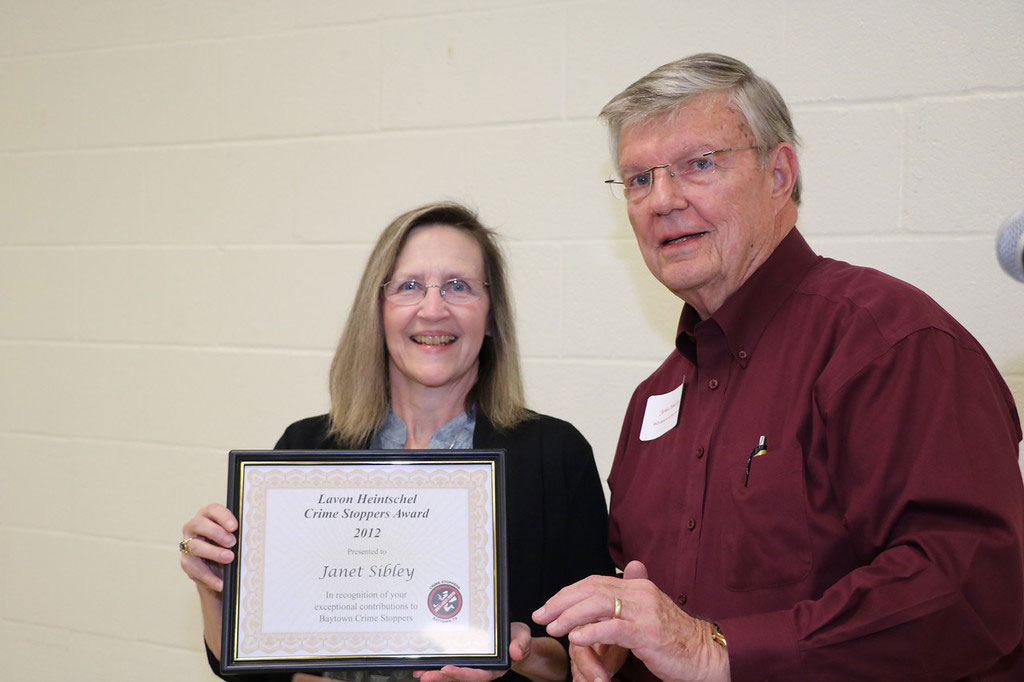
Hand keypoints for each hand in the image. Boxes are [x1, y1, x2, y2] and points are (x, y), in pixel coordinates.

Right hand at [179, 503, 237, 592]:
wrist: (219, 569)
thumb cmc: (228, 546)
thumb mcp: (234, 537)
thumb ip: (236, 533)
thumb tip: (252, 535)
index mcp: (207, 515)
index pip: (212, 509)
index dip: (223, 516)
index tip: (234, 527)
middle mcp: (193, 527)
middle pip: (199, 524)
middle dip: (216, 533)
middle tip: (232, 542)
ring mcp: (187, 544)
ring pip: (195, 546)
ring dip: (214, 553)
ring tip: (229, 558)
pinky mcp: (186, 562)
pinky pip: (195, 569)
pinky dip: (209, 577)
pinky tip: (221, 583)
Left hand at [415, 622, 563, 681]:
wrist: (513, 638)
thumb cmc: (516, 638)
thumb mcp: (522, 637)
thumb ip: (520, 644)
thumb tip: (515, 652)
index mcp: (495, 667)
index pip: (478, 675)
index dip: (462, 674)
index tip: (447, 669)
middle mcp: (481, 669)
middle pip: (459, 676)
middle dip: (441, 677)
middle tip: (425, 676)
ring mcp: (472, 665)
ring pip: (451, 673)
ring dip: (435, 673)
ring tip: (419, 673)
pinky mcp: (465, 659)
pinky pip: (449, 664)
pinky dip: (436, 666)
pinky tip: (423, 666)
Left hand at [534, 561, 728, 681]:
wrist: (707, 654)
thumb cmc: (676, 638)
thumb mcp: (650, 611)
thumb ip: (631, 596)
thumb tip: (629, 568)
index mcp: (638, 586)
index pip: (594, 582)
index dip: (567, 592)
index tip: (548, 605)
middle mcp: (640, 593)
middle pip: (591, 590)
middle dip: (561, 602)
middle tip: (541, 615)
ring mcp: (645, 612)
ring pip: (598, 605)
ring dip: (571, 616)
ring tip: (554, 627)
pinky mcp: (649, 633)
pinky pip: (614, 629)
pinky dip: (592, 632)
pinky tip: (576, 638)